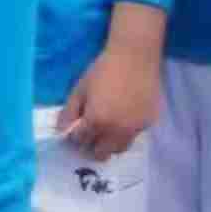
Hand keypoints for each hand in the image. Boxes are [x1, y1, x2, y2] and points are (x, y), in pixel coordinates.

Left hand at [59, 35, 163, 161]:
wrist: (134, 58)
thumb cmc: (102, 69)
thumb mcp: (80, 88)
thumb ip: (69, 112)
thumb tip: (61, 130)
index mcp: (97, 121)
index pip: (81, 141)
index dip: (74, 138)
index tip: (74, 132)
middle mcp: (116, 131)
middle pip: (101, 153)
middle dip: (91, 147)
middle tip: (88, 134)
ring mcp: (135, 129)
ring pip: (119, 149)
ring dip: (109, 143)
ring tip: (105, 127)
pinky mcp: (148, 124)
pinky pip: (133, 136)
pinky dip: (125, 132)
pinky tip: (122, 116)